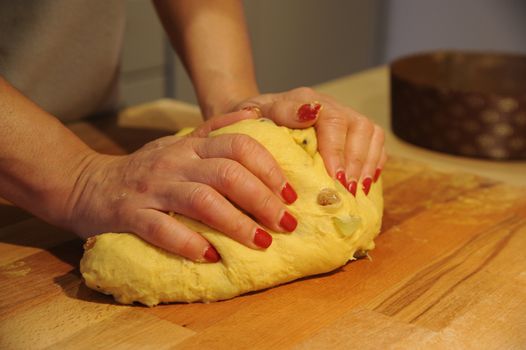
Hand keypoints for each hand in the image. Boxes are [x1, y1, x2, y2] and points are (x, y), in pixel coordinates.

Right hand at [66, 110, 297, 261]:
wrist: (88, 184)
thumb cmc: (147, 168)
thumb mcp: (180, 142)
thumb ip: (216, 129)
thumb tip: (255, 115)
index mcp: (191, 145)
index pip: (239, 145)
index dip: (269, 168)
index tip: (290, 194)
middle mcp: (175, 161)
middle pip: (227, 174)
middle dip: (263, 199)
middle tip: (286, 224)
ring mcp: (153, 187)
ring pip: (201, 200)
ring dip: (236, 224)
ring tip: (262, 243)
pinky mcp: (130, 214)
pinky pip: (161, 228)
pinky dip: (188, 243)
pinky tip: (211, 256)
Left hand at [232, 87, 386, 195]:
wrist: (254, 118)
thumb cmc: (253, 121)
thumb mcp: (254, 113)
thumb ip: (280, 112)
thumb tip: (310, 112)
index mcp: (307, 100)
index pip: (334, 121)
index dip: (337, 151)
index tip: (335, 178)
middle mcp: (331, 106)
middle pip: (360, 128)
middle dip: (356, 162)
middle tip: (348, 192)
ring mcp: (344, 118)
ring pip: (372, 134)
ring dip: (367, 165)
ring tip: (358, 192)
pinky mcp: (352, 133)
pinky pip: (375, 144)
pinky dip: (374, 163)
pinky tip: (365, 185)